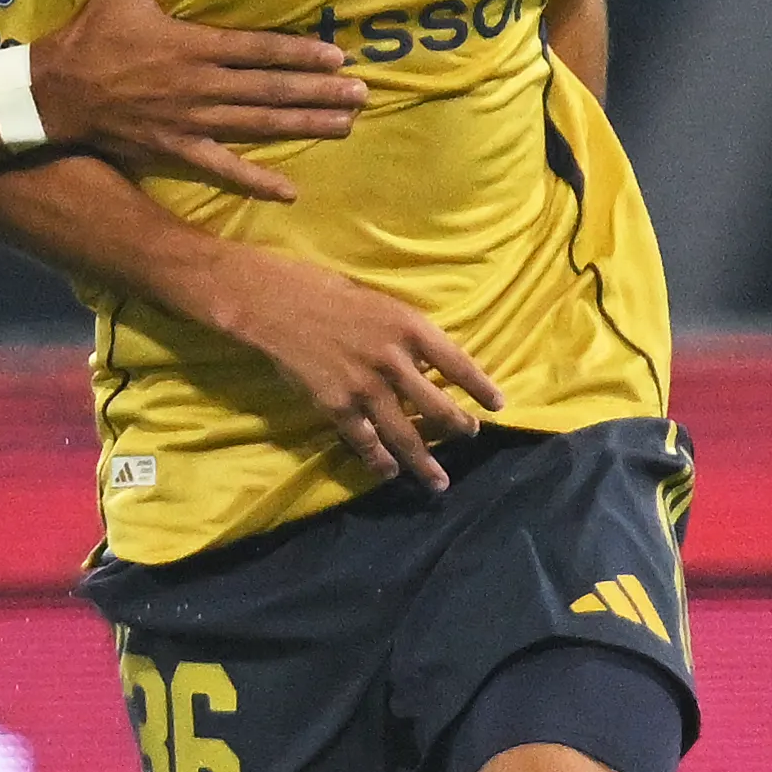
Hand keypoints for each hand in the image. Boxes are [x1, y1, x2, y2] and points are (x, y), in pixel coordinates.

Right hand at [29, 0, 365, 201]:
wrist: (54, 93)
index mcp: (190, 46)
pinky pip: (222, 168)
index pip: (257, 50)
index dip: (298, 54)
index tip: (337, 57)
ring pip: (257, 126)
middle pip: (269, 91)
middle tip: (362, 95)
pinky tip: (288, 192)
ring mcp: (191, 121)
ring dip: (303, 126)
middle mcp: (199, 86)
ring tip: (345, 126)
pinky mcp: (176, 150)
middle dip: (318, 93)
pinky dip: (255, 182)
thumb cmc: (88, 37)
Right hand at [188, 247, 506, 488]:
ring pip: (406, 435)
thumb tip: (428, 360)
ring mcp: (367, 388)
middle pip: (439, 408)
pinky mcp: (338, 406)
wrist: (274, 303)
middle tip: (470, 437)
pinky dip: (379, 461)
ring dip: (425, 462)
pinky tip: (389, 472)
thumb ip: (405, 333)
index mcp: (410, 328)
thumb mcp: (378, 301)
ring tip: (440, 481)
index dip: (481, 388)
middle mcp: (395, 362)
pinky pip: (365, 442)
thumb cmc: (324, 290)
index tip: (498, 405)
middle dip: (459, 428)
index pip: (459, 363)